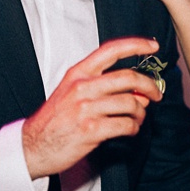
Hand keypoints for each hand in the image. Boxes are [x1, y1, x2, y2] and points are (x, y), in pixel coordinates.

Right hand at [22, 36, 163, 179]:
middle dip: (149, 86)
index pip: (111, 50)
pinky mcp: (91, 130)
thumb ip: (102, 87)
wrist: (33, 145)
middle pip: (128, 78)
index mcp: (78, 73)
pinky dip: (133, 127)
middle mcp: (82, 87)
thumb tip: (138, 90)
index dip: (135, 45)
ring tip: (137, 118)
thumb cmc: (55, 119)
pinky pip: (125, 124)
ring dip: (141, 112)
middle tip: (156, 94)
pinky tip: (129, 129)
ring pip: (131, 103)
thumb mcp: (72, 92)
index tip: (152, 45)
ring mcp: (86, 108)